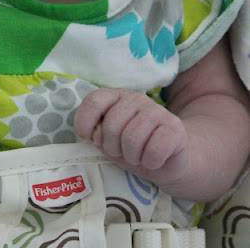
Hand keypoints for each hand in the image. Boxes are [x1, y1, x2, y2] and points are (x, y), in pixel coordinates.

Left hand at [74, 88, 188, 186]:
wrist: (168, 160)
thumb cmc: (132, 149)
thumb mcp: (108, 141)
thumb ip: (97, 133)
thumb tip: (94, 135)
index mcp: (116, 97)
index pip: (94, 101)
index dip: (85, 122)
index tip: (88, 139)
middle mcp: (136, 99)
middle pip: (112, 125)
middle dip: (113, 148)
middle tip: (122, 152)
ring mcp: (157, 110)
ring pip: (132, 139)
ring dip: (132, 157)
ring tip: (138, 157)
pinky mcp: (175, 127)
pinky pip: (154, 150)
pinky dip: (150, 162)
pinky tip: (153, 160)